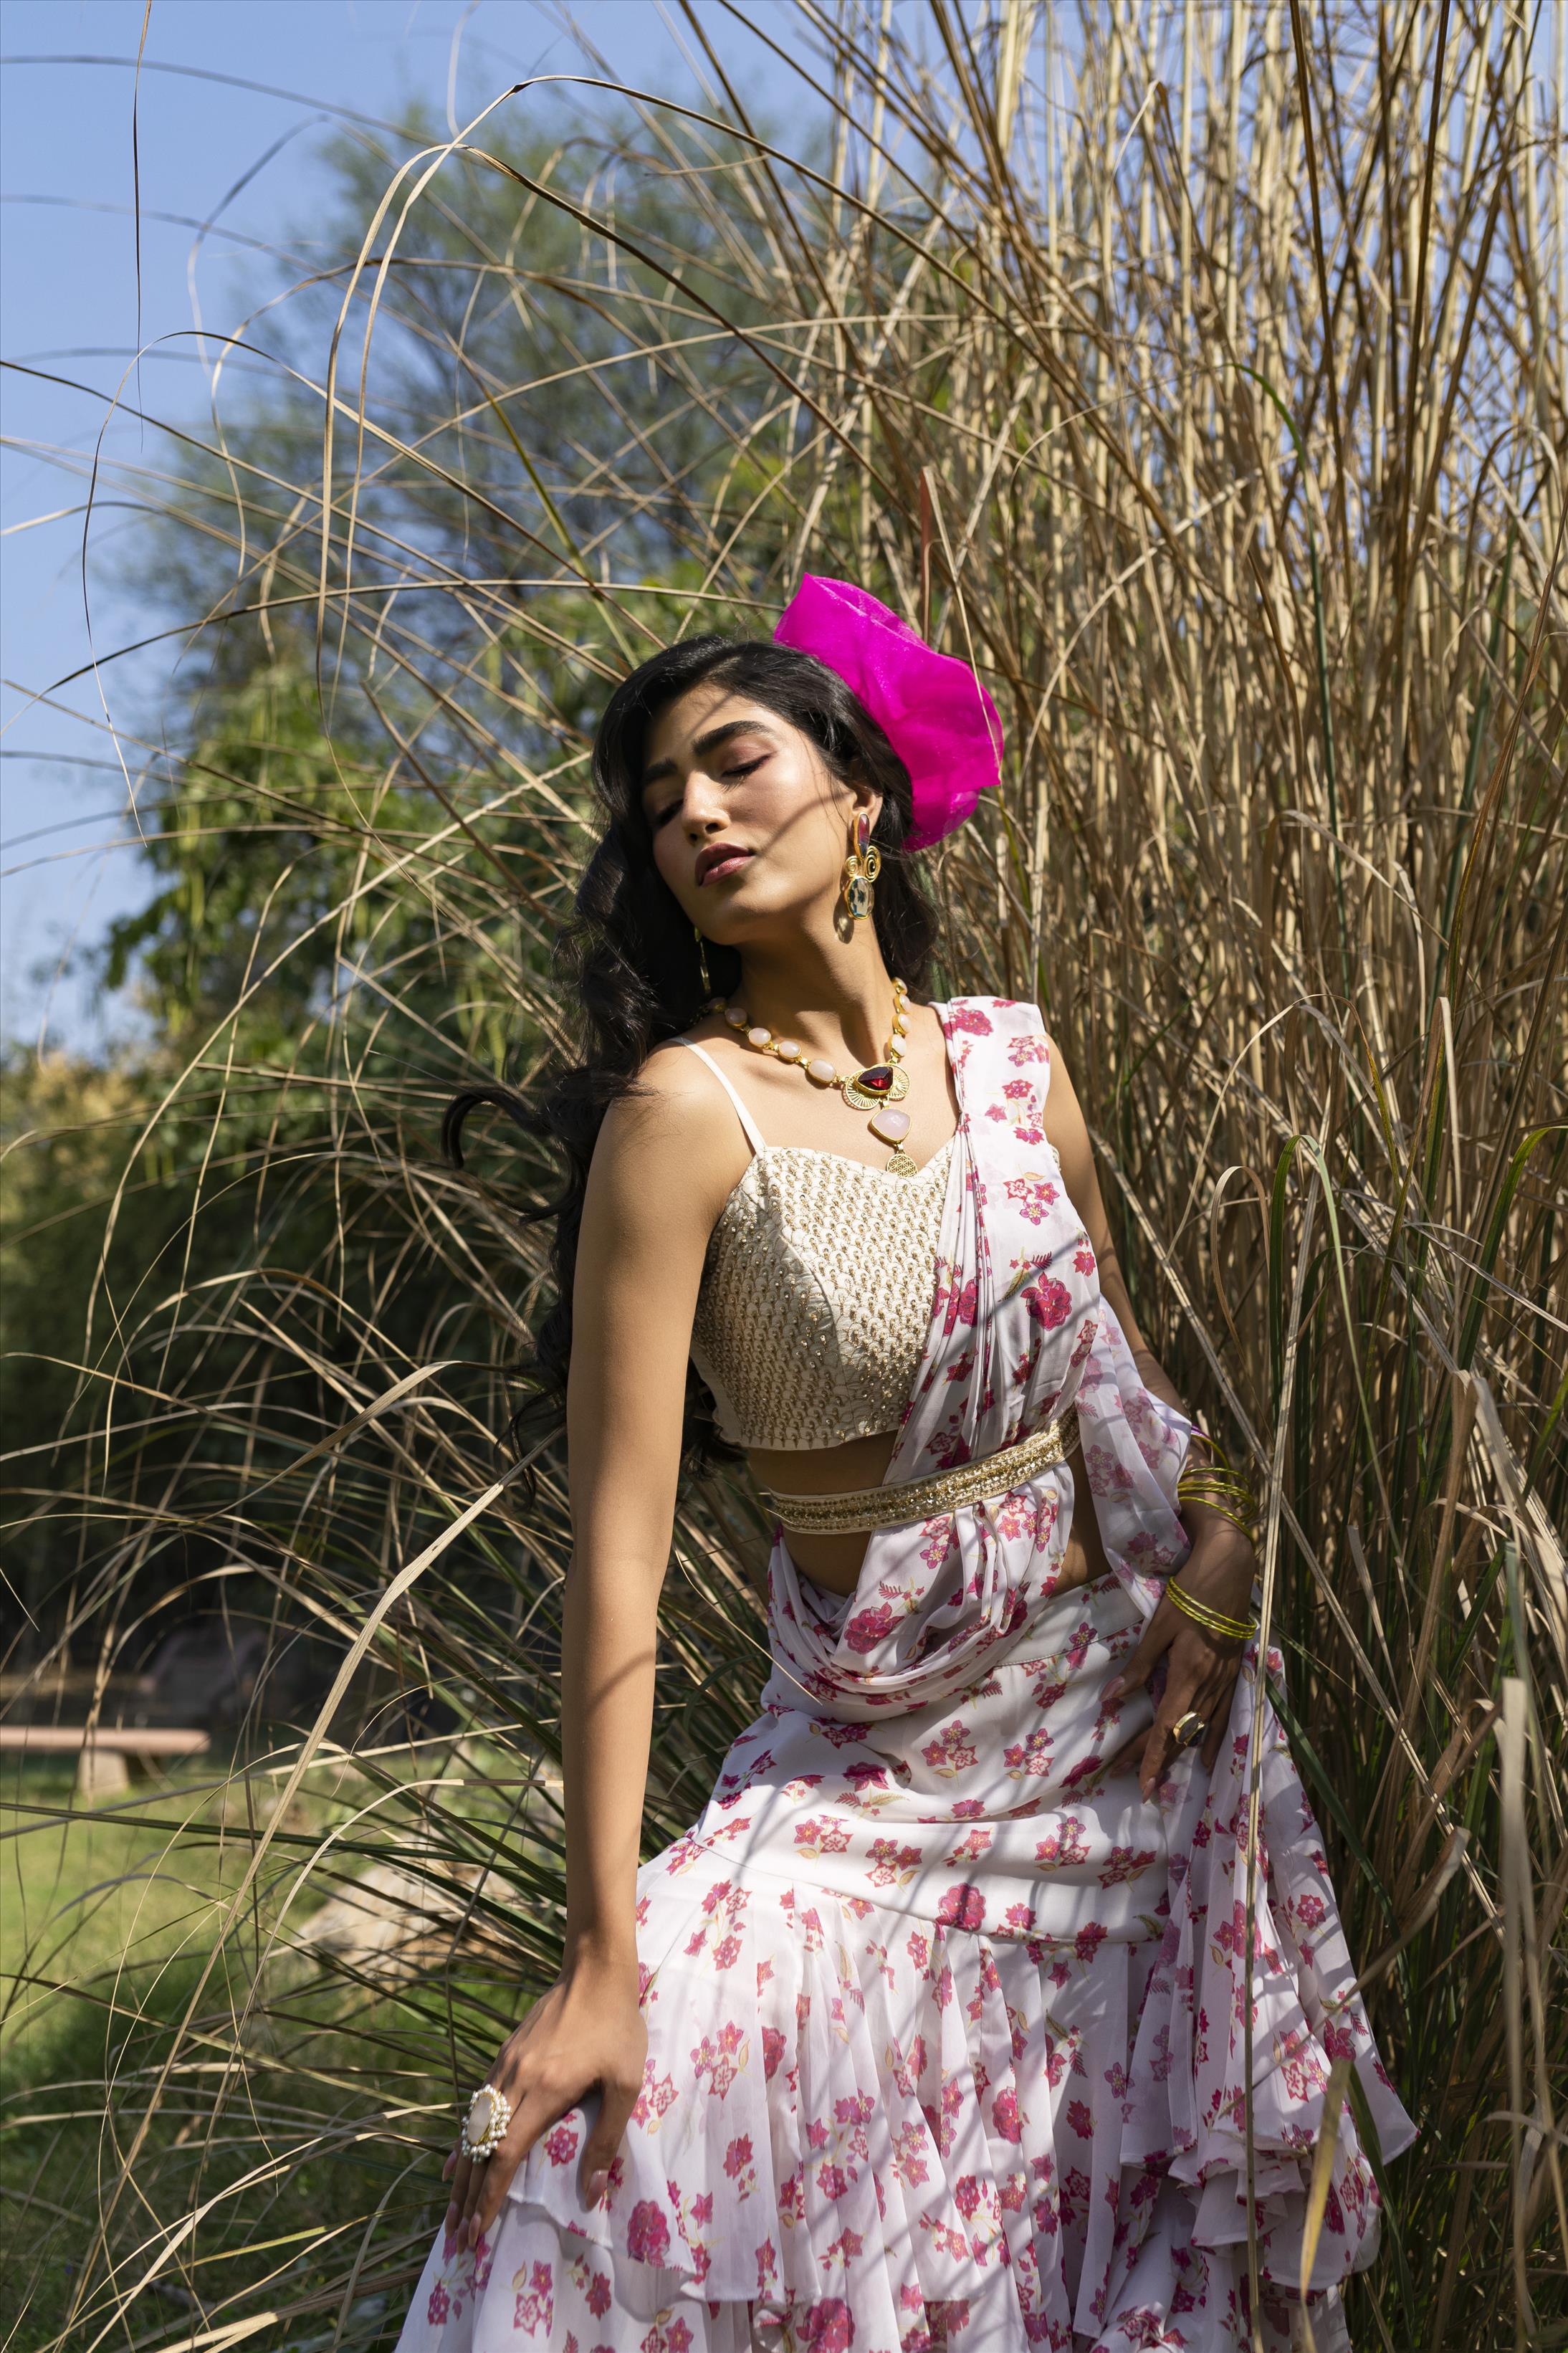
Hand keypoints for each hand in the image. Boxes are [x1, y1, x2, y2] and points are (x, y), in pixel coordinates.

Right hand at [441, 1950, 645, 2252]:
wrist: (595, 1971)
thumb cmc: (618, 2028)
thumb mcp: (625, 2085)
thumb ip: (608, 2139)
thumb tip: (592, 2193)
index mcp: (544, 2090)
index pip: (504, 2155)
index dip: (490, 2197)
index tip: (479, 2232)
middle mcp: (515, 2080)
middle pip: (480, 2148)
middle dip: (467, 2198)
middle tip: (456, 2239)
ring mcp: (505, 2065)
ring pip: (473, 2127)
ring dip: (461, 2173)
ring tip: (453, 2212)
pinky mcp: (505, 2054)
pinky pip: (477, 2104)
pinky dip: (464, 2137)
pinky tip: (456, 2159)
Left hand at [1100, 1519, 1255, 1797]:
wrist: (1231, 1566)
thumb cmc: (1190, 1590)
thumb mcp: (1159, 1625)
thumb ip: (1139, 1665)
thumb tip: (1112, 1698)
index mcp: (1189, 1671)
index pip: (1168, 1726)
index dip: (1153, 1756)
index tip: (1141, 1783)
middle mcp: (1211, 1681)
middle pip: (1183, 1731)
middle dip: (1159, 1759)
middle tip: (1138, 1784)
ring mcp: (1227, 1678)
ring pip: (1203, 1726)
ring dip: (1182, 1752)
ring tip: (1165, 1775)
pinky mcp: (1235, 1670)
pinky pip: (1225, 1713)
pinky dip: (1214, 1737)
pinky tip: (1209, 1756)